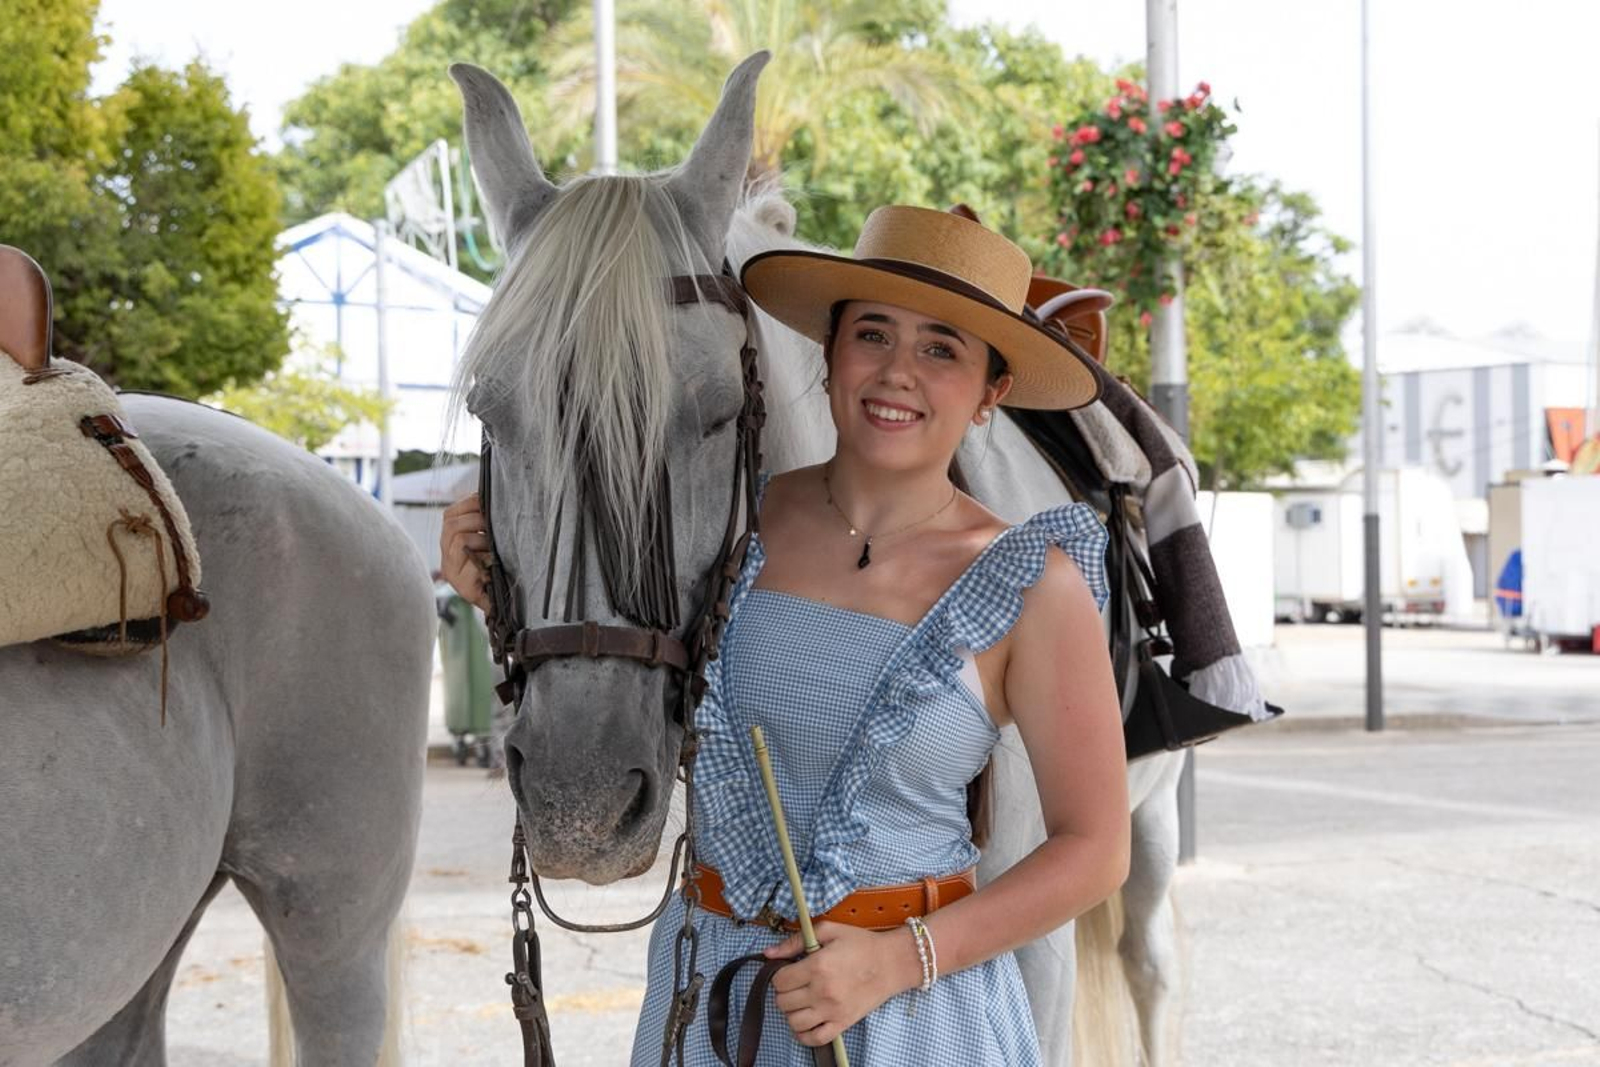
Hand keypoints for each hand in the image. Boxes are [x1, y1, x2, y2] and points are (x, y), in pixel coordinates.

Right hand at [440, 492, 492, 613]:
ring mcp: (452, 573)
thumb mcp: (491, 538)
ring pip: (460, 541)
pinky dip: (486, 561)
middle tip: (495, 528)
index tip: (489, 504)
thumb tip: (493, 495)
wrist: (508, 603)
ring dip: (483, 540)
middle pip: (452, 525)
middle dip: (478, 520)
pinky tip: (495, 565)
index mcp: (449, 541)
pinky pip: (471, 565)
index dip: (470, 504)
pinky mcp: (464, 589)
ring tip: (495, 548)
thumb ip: (485, 521)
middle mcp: (446, 557)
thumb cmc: (502, 566)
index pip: (449, 514)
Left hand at [763, 921, 921, 1046]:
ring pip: (794, 1022)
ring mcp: (832, 1011)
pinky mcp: (843, 1024)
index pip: (779, 980)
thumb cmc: (861, 943)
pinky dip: (804, 1034)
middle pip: (783, 1002)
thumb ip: (795, 941)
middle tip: (795, 985)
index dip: (779, 975)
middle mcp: (822, 991)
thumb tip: (768, 953)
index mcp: (817, 966)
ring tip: (801, 1001)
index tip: (789, 971)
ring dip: (792, 1012)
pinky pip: (814, 1039)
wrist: (892, 963)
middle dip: (784, 992)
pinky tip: (806, 1022)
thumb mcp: (829, 931)